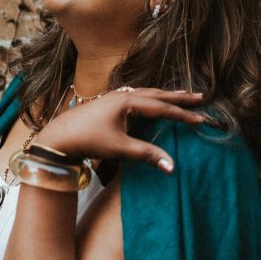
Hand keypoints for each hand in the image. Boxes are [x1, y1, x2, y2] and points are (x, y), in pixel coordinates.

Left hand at [35, 87, 204, 173]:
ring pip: (147, 93)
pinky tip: (153, 100)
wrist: (59, 136)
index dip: (183, 114)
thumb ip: (147, 155)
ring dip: (165, 95)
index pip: (162, 107)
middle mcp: (123, 95)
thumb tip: (172, 167)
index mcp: (128, 102)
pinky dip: (152, 98)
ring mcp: (115, 97)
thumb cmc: (88, 141)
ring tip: (182, 96)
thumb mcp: (120, 149)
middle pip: (157, 94)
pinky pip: (138, 96)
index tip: (201, 119)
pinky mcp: (110, 103)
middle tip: (200, 97)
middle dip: (179, 97)